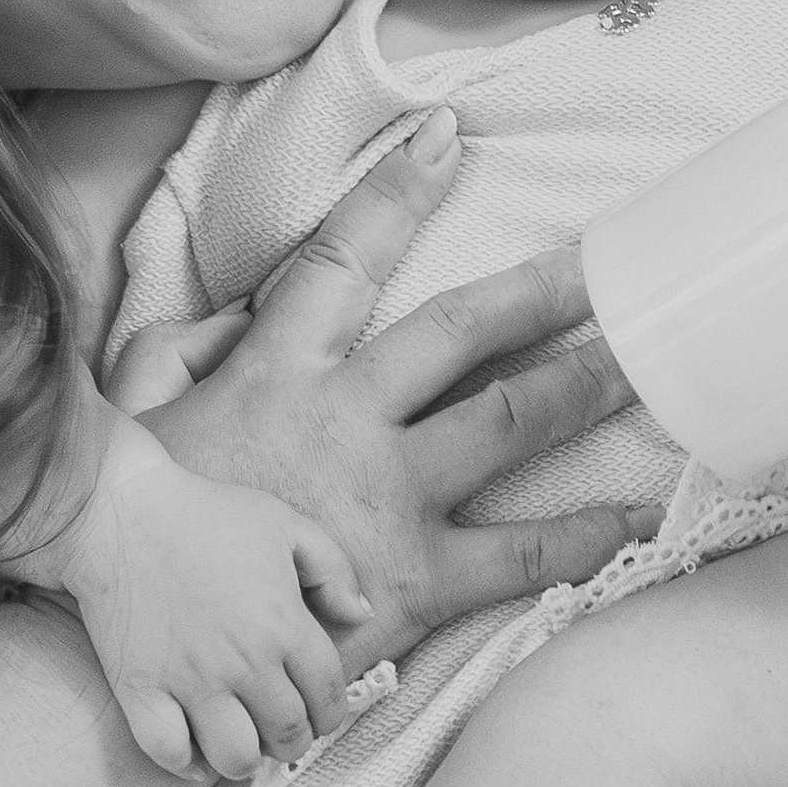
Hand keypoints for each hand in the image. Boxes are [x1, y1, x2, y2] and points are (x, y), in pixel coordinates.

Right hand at [55, 405, 370, 781]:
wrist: (117, 513)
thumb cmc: (203, 514)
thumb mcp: (284, 523)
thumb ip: (334, 570)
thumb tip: (361, 615)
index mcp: (283, 624)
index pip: (328, 695)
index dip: (331, 713)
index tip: (320, 713)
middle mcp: (243, 662)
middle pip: (288, 734)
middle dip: (294, 740)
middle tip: (282, 730)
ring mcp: (190, 680)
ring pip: (236, 757)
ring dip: (247, 760)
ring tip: (242, 745)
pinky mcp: (141, 690)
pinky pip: (170, 753)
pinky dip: (186, 763)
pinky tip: (194, 750)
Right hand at [137, 110, 653, 676]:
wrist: (158, 649)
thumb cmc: (143, 532)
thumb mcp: (134, 415)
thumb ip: (180, 346)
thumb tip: (239, 313)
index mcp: (275, 374)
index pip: (341, 260)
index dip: (393, 192)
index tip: (445, 137)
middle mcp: (345, 423)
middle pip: (463, 331)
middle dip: (544, 289)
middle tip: (609, 263)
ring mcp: (389, 501)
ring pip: (512, 424)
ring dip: (587, 386)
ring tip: (652, 361)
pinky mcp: (417, 583)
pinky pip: (520, 556)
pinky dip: (584, 536)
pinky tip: (636, 515)